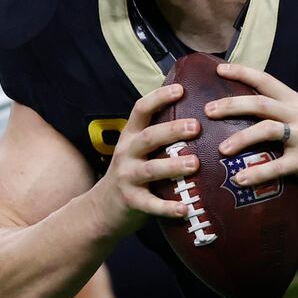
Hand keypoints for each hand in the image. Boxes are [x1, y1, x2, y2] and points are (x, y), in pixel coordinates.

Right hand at [89, 82, 200, 236]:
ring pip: (150, 169)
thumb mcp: (137, 149)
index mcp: (130, 136)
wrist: (102, 207)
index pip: (141, 110)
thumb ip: (158, 135)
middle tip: (196, 126)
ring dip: (173, 166)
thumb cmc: (131, 173)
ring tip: (195, 164)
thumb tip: (195, 114)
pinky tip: (185, 208)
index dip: (159, 98)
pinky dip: (167, 207)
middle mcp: (126, 153)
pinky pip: (150, 204)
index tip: (180, 89)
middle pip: (148, 137)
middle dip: (171, 130)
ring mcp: (127, 177)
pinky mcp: (131, 201)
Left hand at [207, 62, 297, 198]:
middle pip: (260, 102)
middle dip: (231, 104)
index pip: (267, 81)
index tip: (219, 69)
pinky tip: (240, 179)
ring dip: (240, 139)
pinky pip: (278, 166)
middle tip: (207, 110)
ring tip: (221, 149)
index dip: (243, 73)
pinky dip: (257, 172)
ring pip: (267, 129)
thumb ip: (284, 117)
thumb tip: (250, 118)